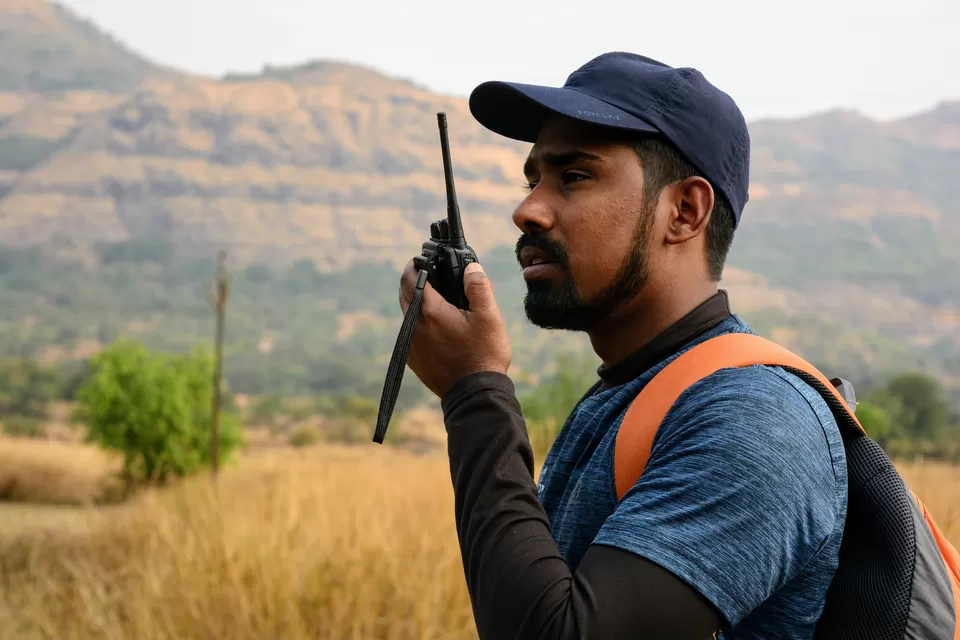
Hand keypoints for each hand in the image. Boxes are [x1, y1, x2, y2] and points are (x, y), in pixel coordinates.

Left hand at [398, 260, 511, 398]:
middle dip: (416, 281)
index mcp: (429, 311)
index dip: (415, 264)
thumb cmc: (483, 355)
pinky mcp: (412, 359)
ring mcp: (410, 344)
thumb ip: (478, 286)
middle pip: (404, 294)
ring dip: (418, 303)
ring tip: (439, 301)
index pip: (410, 277)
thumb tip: (470, 267)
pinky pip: (410, 332)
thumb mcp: (489, 317)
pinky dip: (420, 323)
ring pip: (407, 314)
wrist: (474, 395)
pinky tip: (439, 327)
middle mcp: (413, 326)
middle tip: (433, 276)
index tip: (423, 259)